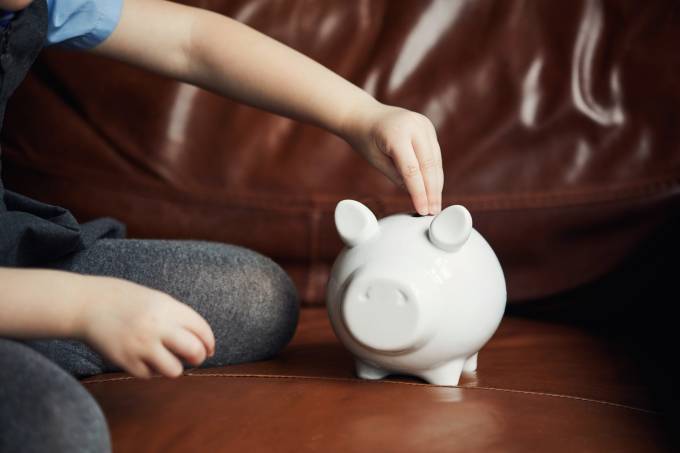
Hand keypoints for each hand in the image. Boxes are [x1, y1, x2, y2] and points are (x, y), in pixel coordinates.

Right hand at [76, 276, 215, 378]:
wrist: (87, 304)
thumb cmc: (126, 301)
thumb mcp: (157, 300)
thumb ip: (177, 318)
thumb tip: (201, 341)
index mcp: (168, 308)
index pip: (201, 329)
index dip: (209, 342)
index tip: (209, 349)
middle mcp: (157, 327)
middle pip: (194, 352)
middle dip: (198, 357)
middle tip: (193, 358)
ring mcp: (141, 346)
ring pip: (174, 370)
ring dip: (174, 367)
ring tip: (166, 359)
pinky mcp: (125, 361)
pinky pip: (149, 375)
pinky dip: (150, 370)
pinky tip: (144, 358)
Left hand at [341, 101, 443, 214]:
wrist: (364, 114)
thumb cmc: (365, 139)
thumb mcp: (375, 160)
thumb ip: (396, 176)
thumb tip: (415, 194)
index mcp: (397, 134)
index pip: (412, 170)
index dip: (419, 192)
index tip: (423, 210)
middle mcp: (415, 126)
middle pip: (429, 165)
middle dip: (432, 191)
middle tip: (433, 211)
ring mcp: (424, 124)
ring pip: (435, 160)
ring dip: (437, 183)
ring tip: (435, 204)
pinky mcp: (428, 126)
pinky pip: (435, 153)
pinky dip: (435, 171)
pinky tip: (434, 188)